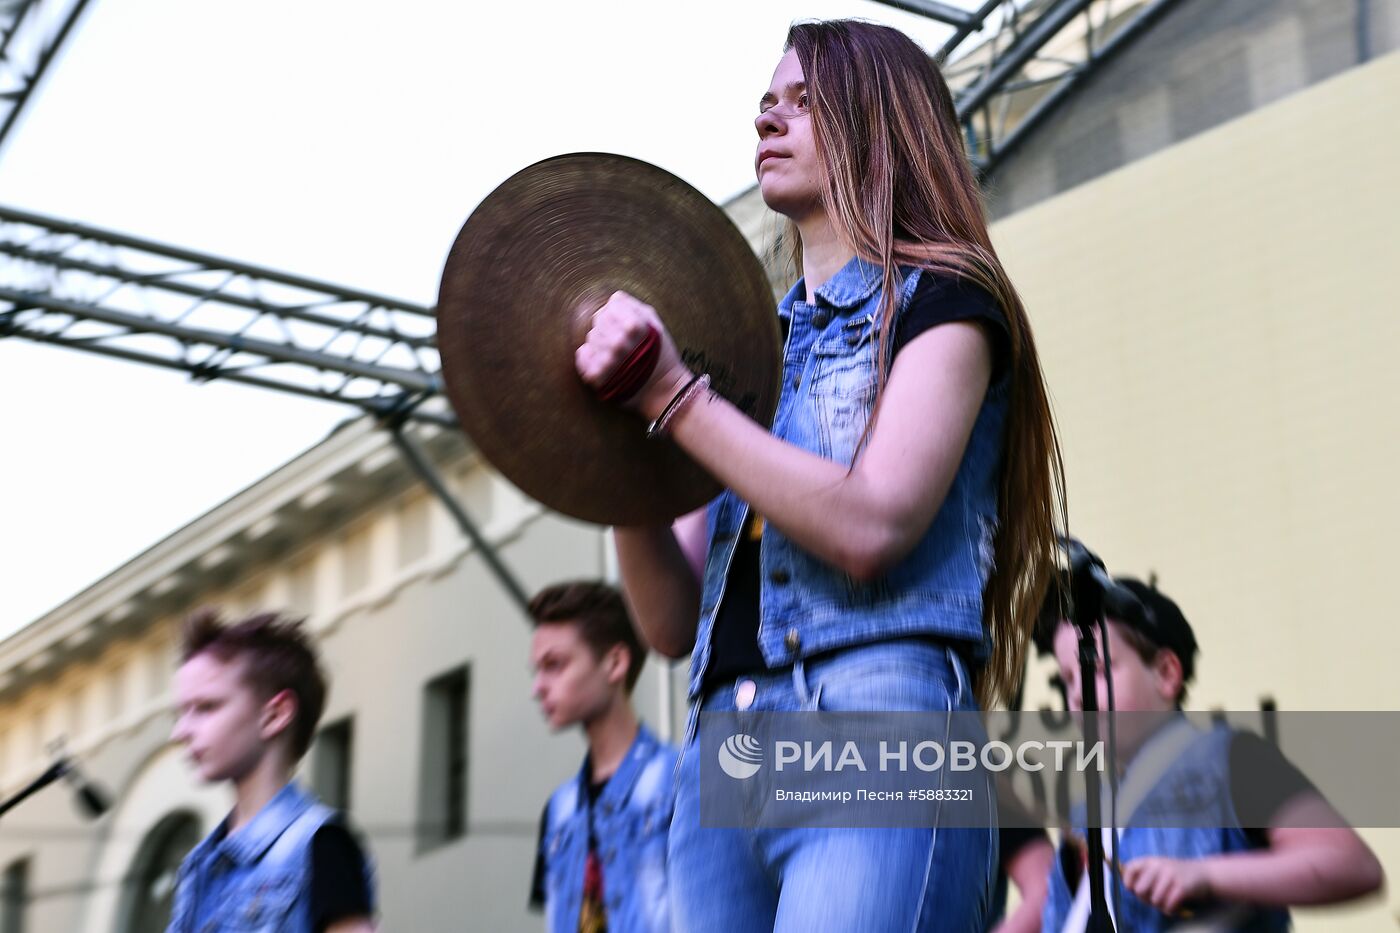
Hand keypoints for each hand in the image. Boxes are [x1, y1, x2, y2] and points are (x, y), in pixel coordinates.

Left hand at [575, 291, 691, 416]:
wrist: (662, 390)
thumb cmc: (661, 354)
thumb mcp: (656, 323)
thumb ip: (634, 306)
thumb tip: (613, 298)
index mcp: (634, 325)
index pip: (611, 305)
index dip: (620, 314)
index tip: (628, 326)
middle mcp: (618, 342)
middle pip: (599, 319)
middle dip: (609, 328)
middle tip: (623, 342)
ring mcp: (605, 359)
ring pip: (591, 337)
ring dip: (601, 343)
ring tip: (617, 355)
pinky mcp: (596, 376)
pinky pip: (582, 356)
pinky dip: (589, 357)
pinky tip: (604, 362)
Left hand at [1120, 855, 1212, 915]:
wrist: (1205, 874)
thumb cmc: (1177, 875)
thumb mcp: (1159, 868)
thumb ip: (1144, 876)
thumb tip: (1130, 889)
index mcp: (1150, 861)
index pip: (1129, 870)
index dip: (1129, 884)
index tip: (1134, 890)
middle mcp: (1158, 865)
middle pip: (1140, 890)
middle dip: (1146, 900)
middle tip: (1155, 899)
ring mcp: (1171, 875)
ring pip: (1155, 901)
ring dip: (1161, 906)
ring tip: (1167, 903)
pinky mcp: (1182, 887)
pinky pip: (1168, 906)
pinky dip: (1170, 910)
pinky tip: (1174, 907)